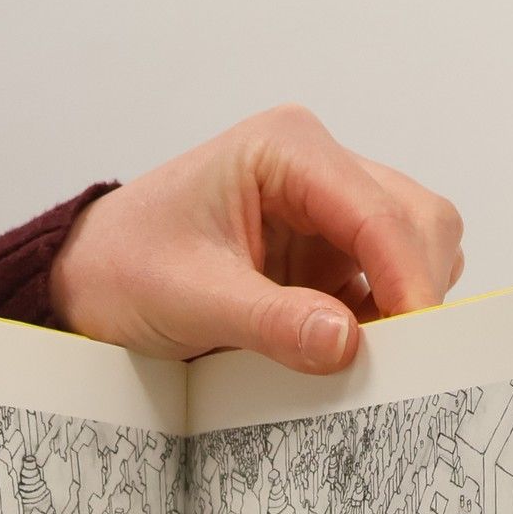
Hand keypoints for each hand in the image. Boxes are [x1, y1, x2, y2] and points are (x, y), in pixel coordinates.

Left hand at [48, 106, 464, 374]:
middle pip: (416, 220)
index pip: (377, 210)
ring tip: (373, 361)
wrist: (92, 280)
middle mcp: (319, 169)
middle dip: (417, 290)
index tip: (420, 340)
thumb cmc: (126, 268)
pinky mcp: (328, 257)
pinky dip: (384, 323)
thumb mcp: (189, 300)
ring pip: (413, 249)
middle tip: (405, 364)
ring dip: (405, 307)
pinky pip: (385, 285)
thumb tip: (345, 344)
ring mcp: (329, 213)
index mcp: (288, 149)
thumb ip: (269, 322)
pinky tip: (355, 355)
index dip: (408, 278)